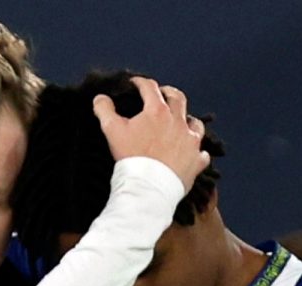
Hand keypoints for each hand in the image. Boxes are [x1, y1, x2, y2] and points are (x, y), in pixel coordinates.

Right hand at [92, 77, 209, 191]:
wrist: (149, 186)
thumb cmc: (131, 158)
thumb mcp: (112, 131)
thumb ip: (104, 110)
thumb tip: (100, 98)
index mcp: (157, 111)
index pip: (150, 88)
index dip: (141, 83)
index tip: (135, 83)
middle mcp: (177, 122)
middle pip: (177, 98)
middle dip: (168, 93)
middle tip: (162, 93)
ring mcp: (190, 141)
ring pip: (195, 123)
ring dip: (188, 120)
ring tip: (182, 121)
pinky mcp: (196, 160)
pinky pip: (201, 153)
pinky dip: (196, 151)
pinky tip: (192, 153)